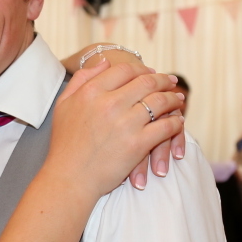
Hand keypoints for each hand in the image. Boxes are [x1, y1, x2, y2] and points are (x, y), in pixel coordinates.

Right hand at [52, 61, 184, 199]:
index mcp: (91, 92)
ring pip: (160, 102)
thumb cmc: (65, 144)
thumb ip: (81, 79)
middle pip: (146, 82)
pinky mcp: (138, 144)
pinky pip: (166, 126)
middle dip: (163, 80)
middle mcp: (109, 103)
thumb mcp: (63, 105)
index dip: (141, 69)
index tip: (150, 72)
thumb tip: (104, 62)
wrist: (69, 178)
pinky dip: (176, 123)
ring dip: (173, 99)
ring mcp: (125, 123)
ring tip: (178, 100)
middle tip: (171, 82)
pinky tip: (177, 122)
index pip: (124, 70)